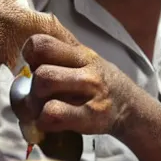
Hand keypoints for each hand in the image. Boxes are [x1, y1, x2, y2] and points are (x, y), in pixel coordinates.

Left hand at [11, 34, 141, 137]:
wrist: (130, 107)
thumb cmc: (98, 81)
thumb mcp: (84, 58)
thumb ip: (60, 48)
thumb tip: (31, 38)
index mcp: (79, 52)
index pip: (41, 43)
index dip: (29, 55)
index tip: (32, 66)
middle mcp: (86, 67)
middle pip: (40, 70)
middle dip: (30, 87)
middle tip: (36, 95)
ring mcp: (89, 92)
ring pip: (43, 86)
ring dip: (34, 103)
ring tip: (40, 109)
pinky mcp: (90, 116)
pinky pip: (53, 114)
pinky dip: (43, 120)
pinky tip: (49, 122)